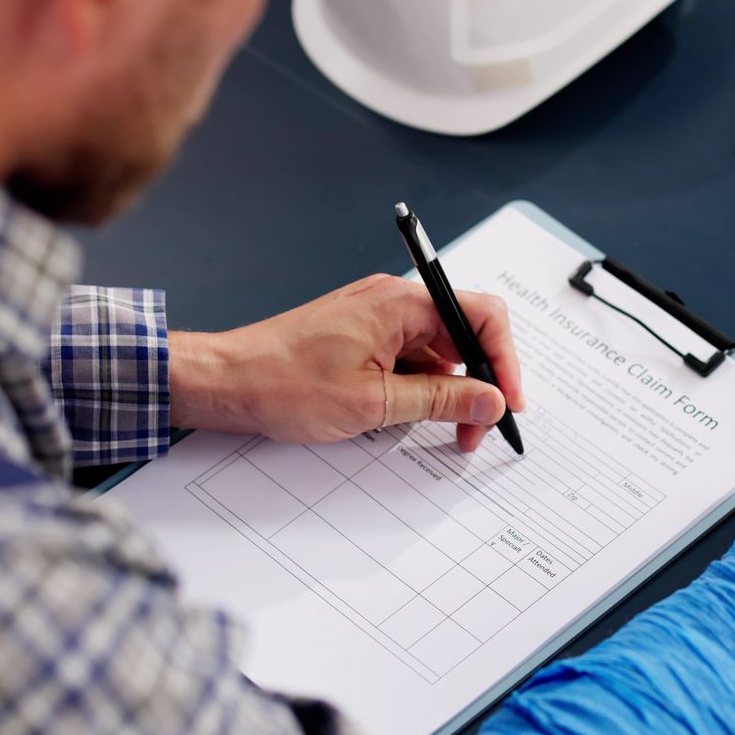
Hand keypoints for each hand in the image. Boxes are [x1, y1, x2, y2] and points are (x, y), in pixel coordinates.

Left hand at [168, 274, 527, 450]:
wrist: (225, 381)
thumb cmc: (282, 383)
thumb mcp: (373, 403)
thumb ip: (440, 401)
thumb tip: (490, 401)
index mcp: (400, 303)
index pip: (481, 315)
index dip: (505, 361)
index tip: (508, 402)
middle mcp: (392, 301)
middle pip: (464, 335)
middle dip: (479, 384)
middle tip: (477, 430)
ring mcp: (377, 318)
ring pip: (437, 353)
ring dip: (449, 393)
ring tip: (445, 433)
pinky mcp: (363, 337)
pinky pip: (410, 359)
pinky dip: (420, 389)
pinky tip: (412, 419)